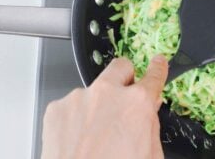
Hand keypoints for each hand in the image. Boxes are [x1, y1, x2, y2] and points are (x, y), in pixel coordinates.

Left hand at [41, 56, 167, 158]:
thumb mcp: (150, 154)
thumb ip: (151, 124)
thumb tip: (148, 110)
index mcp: (137, 103)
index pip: (153, 75)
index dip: (157, 68)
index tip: (157, 63)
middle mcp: (108, 93)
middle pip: (121, 67)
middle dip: (125, 78)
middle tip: (124, 97)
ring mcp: (79, 98)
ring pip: (94, 89)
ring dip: (97, 104)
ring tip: (95, 134)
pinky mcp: (57, 108)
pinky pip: (71, 104)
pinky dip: (75, 117)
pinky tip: (78, 138)